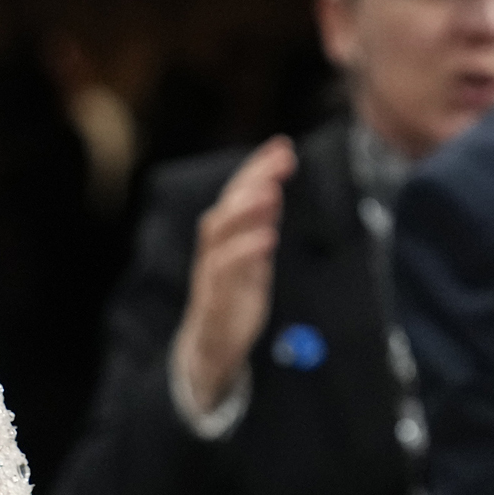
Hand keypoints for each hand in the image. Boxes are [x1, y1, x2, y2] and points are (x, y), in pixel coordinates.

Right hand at [171, 136, 294, 415]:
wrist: (211, 348)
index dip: (258, 168)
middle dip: (253, 181)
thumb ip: (259, 226)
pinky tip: (267, 236)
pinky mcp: (214, 299)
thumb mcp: (251, 260)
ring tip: (271, 191)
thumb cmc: (232, 299)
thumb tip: (272, 190)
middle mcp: (214, 249)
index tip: (283, 146)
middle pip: (228, 206)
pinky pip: (225, 271)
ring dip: (245, 210)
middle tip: (280, 161)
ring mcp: (211, 274)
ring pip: (220, 233)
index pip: (240, 193)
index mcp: (225, 237)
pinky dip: (245, 251)